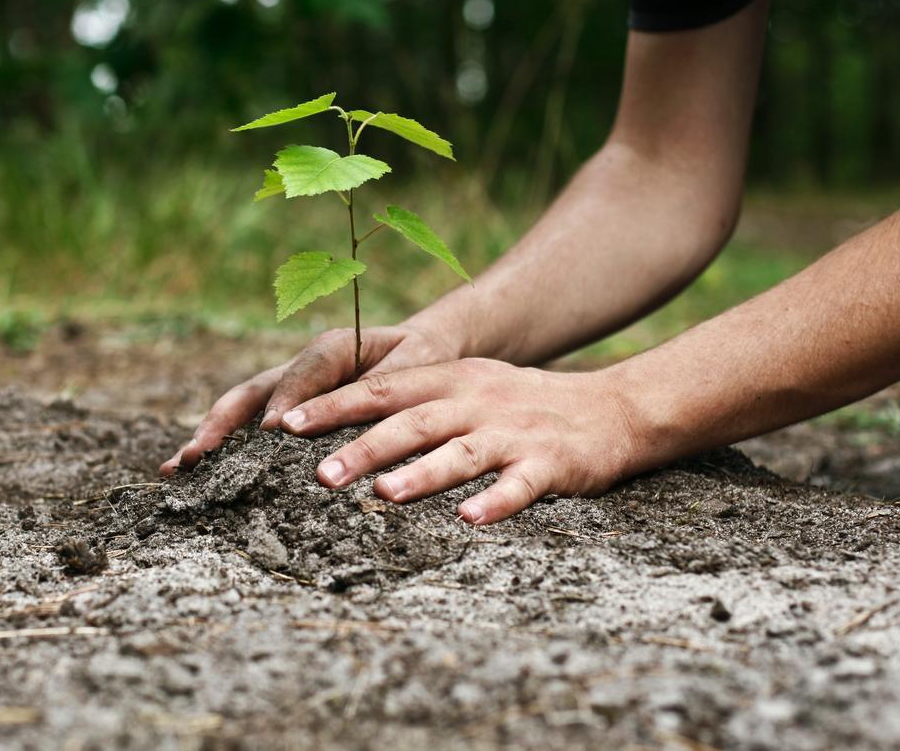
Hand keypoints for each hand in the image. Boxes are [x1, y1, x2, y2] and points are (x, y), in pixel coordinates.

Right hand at [160, 322, 460, 474]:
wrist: (422, 350)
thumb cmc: (422, 360)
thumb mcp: (415, 366)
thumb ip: (383, 386)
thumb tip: (352, 418)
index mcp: (333, 348)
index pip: (303, 374)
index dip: (286, 401)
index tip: (271, 433)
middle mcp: (300, 366)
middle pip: (251, 393)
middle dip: (220, 425)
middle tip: (195, 456)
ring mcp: (287, 388)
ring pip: (240, 410)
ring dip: (208, 437)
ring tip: (176, 468)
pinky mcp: (286, 408)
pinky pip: (249, 425)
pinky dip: (223, 448)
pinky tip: (196, 474)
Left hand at [277, 359, 640, 523]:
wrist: (612, 409)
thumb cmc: (522, 405)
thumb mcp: (468, 388)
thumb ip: (413, 401)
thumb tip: (341, 425)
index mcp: (452, 380)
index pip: (383, 389)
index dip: (334, 405)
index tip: (287, 423)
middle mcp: (477, 401)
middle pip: (413, 422)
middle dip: (364, 446)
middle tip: (320, 474)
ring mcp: (514, 432)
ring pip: (461, 452)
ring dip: (421, 474)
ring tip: (383, 495)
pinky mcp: (550, 464)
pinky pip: (519, 485)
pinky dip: (495, 502)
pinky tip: (469, 520)